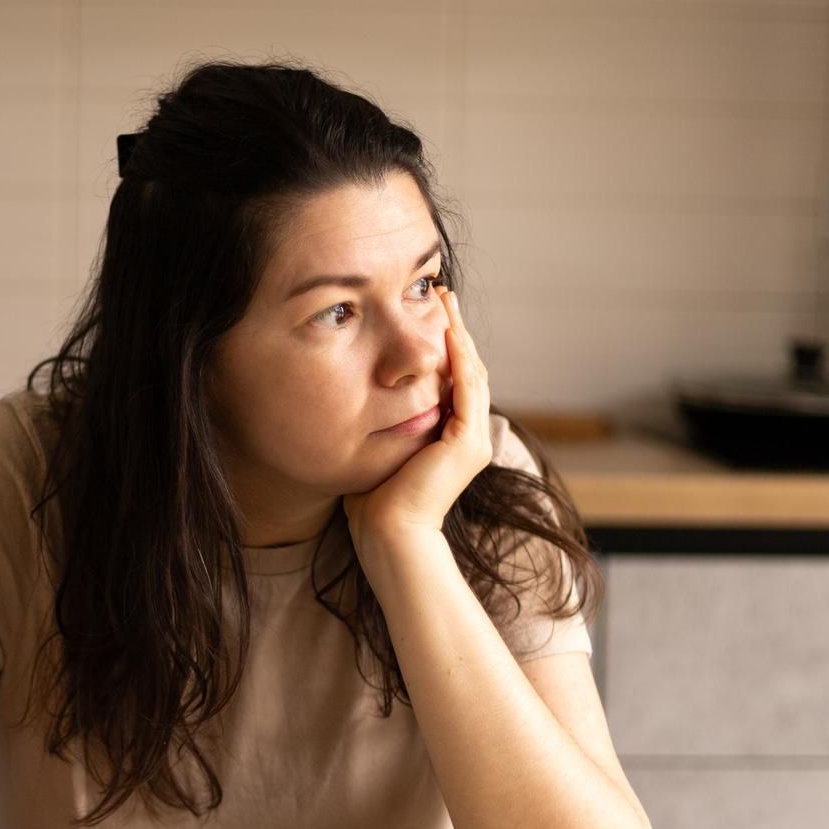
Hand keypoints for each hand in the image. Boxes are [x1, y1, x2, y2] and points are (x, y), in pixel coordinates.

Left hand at [343, 284, 491, 544]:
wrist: (388, 535)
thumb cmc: (372, 504)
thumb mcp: (377, 450)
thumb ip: (377, 424)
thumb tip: (355, 399)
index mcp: (450, 438)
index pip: (452, 380)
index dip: (442, 345)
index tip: (426, 312)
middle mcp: (469, 436)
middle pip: (467, 368)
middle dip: (454, 328)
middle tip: (442, 293)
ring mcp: (473, 439)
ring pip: (471, 371)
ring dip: (458, 332)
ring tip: (445, 300)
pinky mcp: (468, 442)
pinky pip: (468, 388)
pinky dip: (460, 357)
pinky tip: (448, 329)